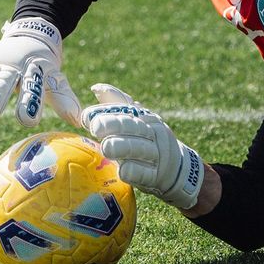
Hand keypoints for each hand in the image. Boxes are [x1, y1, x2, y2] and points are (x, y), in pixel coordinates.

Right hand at [0, 17, 81, 126]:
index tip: (28, 122)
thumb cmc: (43, 68)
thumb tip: (79, 121)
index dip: (31, 104)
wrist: (33, 35)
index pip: (33, 90)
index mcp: (33, 73)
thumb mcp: (56, 79)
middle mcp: (12, 67)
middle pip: (4, 82)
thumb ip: (65, 99)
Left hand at [81, 84, 203, 209]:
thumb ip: (117, 105)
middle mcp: (153, 132)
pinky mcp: (158, 176)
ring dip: (123, 147)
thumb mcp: (137, 121)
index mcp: (146, 117)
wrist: (177, 168)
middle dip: (115, 125)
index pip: (127, 110)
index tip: (87, 116)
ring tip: (106, 147)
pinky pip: (147, 173)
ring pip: (141, 148)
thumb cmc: (147, 142)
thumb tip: (96, 88)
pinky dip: (136, 171)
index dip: (107, 112)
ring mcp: (157, 154)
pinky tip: (123, 171)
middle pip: (134, 127)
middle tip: (96, 127)